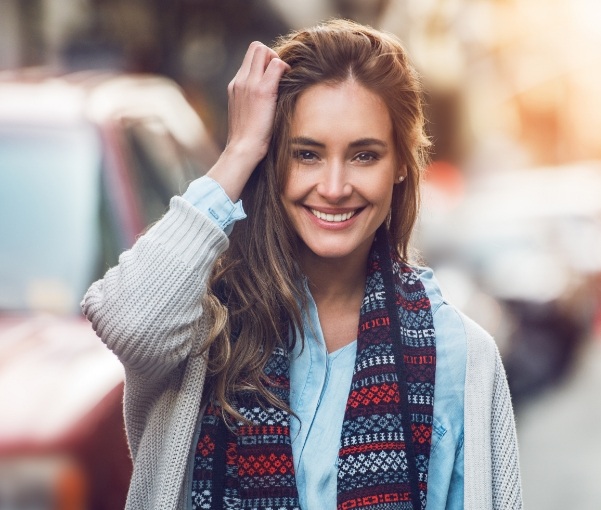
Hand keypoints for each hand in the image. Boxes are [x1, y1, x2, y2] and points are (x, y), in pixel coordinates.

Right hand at [207, 42, 289, 201]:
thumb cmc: (249, 139)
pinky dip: (285, 69)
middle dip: (271, 56)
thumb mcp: (246, 114)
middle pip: (256, 47)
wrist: (243, 149)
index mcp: (235, 86)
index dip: (264, 61)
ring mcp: (248, 83)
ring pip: (263, 50)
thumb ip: (253, 100)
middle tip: (280, 76)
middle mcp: (240, 80)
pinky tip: (288, 86)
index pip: (250, 58)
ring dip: (277, 61)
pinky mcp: (261, 90)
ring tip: (283, 82)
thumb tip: (269, 98)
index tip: (273, 78)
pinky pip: (276, 64)